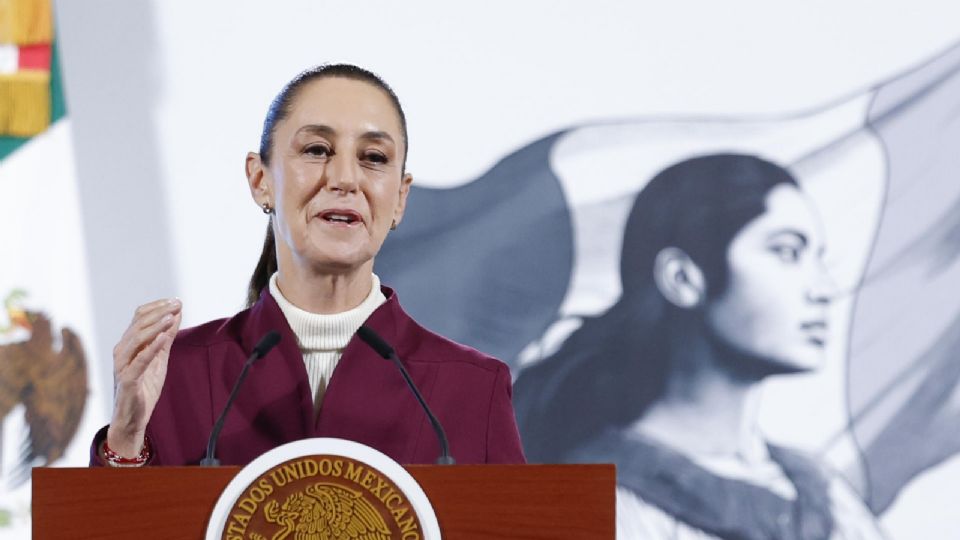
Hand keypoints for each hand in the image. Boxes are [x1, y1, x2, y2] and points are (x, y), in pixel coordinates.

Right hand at [106, 298, 181, 457]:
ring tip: (170, 317)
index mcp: (128, 344)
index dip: (157, 307)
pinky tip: (162, 338)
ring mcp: (122, 366)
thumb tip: (176, 314)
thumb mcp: (160, 358)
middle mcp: (122, 351)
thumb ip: (166, 338)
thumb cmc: (144, 387)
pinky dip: (150, 348)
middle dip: (159, 312)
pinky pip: (138, 361)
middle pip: (137, 324)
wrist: (132, 418)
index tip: (176, 301)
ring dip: (154, 327)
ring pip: (135, 340)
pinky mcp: (127, 381)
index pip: (139, 317)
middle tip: (176, 304)